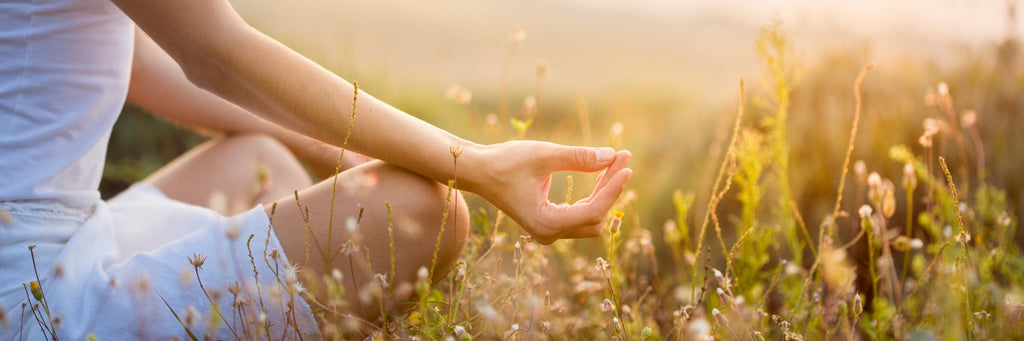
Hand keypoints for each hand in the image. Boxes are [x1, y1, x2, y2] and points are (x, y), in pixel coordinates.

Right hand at [465, 141, 632, 243]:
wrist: (479, 172)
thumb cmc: (505, 162)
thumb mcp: (543, 155)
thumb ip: (578, 157)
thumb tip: (612, 155)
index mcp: (546, 223)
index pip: (592, 211)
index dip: (613, 188)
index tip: (626, 164)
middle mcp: (549, 234)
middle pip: (595, 216)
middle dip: (611, 188)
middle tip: (622, 156)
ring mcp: (549, 231)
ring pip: (591, 216)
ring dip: (605, 191)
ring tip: (615, 162)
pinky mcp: (550, 223)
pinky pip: (581, 214)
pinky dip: (594, 195)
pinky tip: (602, 173)